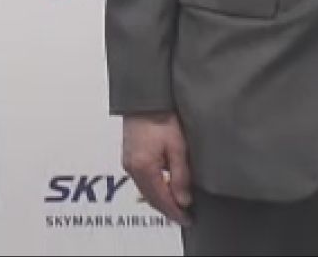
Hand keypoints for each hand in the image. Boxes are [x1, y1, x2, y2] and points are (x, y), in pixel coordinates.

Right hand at [122, 112, 192, 226]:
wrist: (146, 98)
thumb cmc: (162, 117)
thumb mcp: (178, 147)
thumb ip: (180, 176)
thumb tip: (183, 200)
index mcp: (143, 168)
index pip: (161, 199)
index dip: (175, 212)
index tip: (188, 219)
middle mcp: (132, 168)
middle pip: (151, 198)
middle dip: (168, 209)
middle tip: (184, 216)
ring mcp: (129, 162)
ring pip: (146, 190)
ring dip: (161, 199)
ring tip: (178, 204)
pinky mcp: (130, 155)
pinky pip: (142, 180)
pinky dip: (154, 188)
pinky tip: (165, 188)